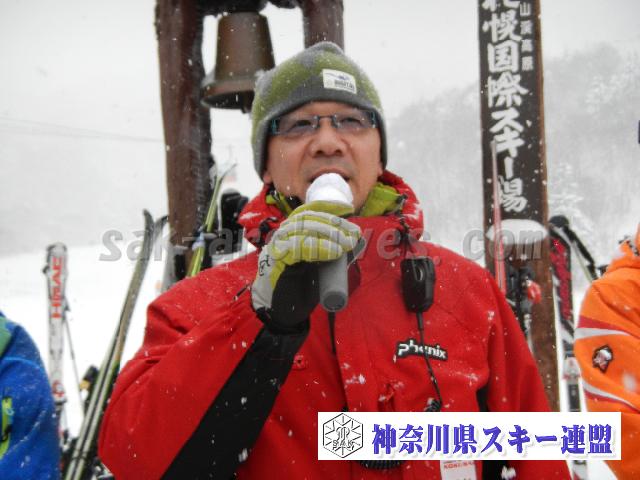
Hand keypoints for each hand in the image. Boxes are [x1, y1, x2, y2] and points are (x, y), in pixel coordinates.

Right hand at [251, 201, 360, 332]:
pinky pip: (298, 248)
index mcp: (292, 233)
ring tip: (348, 244)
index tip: (348, 209)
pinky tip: (334, 252)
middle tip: (354, 234)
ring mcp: (276, 247)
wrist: (279, 312)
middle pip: (308, 218)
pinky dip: (318, 247)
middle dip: (334, 224)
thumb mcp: (321, 267)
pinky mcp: (275, 261)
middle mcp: (282, 236)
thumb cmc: (299, 289)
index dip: (328, 206)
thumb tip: (357, 241)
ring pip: (303, 230)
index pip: (308, 211)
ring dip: (330, 235)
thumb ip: (334, 253)